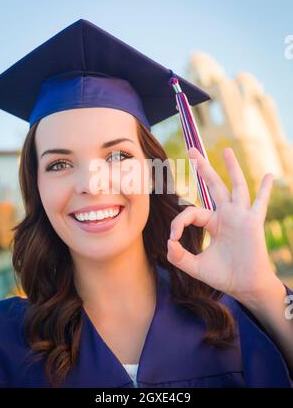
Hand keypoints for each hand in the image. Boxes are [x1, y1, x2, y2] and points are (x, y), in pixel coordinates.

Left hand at [167, 146, 279, 303]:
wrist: (244, 287)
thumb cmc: (223, 276)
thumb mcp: (195, 267)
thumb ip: (179, 257)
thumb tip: (168, 244)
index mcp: (212, 223)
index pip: (191, 212)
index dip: (178, 222)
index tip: (173, 238)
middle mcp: (226, 215)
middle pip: (213, 186)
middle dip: (202, 168)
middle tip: (192, 151)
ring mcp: (240, 216)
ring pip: (235, 186)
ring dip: (231, 168)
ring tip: (226, 150)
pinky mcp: (253, 222)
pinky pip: (260, 203)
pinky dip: (265, 190)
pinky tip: (269, 176)